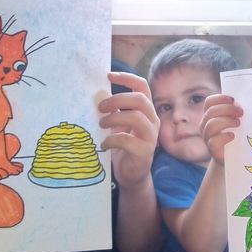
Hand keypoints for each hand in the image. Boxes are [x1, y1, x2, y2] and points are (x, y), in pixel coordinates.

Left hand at [98, 72, 159, 190]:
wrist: (131, 175)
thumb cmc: (124, 147)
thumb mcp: (119, 125)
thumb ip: (115, 110)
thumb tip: (99, 95)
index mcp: (146, 111)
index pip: (142, 86)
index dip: (127, 78)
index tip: (109, 76)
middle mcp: (152, 121)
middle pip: (140, 99)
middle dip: (118, 99)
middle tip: (101, 107)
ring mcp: (150, 136)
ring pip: (136, 117)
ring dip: (114, 118)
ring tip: (101, 124)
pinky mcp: (144, 151)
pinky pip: (127, 140)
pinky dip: (111, 140)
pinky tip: (104, 144)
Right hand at [200, 93, 242, 164]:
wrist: (234, 156)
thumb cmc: (236, 134)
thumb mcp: (234, 120)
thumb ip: (235, 111)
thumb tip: (244, 101)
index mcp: (210, 115)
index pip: (209, 102)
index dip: (220, 98)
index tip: (233, 100)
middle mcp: (205, 124)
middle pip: (211, 111)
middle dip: (227, 109)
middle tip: (241, 112)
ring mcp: (207, 137)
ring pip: (211, 125)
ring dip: (227, 121)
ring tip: (238, 123)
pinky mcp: (212, 149)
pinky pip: (213, 141)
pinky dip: (224, 137)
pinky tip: (233, 136)